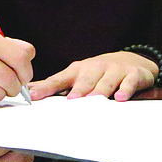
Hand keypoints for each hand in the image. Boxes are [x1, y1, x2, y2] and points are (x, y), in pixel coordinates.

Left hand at [28, 51, 156, 101]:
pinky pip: (128, 83)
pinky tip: (120, 98)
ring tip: (93, 101)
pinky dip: (125, 90)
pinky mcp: (132, 75)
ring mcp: (114, 71)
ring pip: (106, 83)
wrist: (130, 61)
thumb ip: (54, 85)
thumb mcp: (76, 76)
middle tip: (71, 100)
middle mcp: (95, 69)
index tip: (34, 96)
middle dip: (78, 90)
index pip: (59, 79)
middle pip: (85, 81)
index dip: (47, 87)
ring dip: (99, 91)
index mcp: (78, 70)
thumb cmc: (97, 72)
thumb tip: (29, 91)